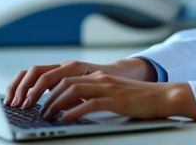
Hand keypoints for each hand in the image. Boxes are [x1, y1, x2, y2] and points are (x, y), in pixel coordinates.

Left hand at [39, 72, 195, 121]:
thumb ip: (90, 96)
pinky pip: (89, 103)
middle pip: (63, 82)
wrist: (160, 96)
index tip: (35, 99)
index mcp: (95, 76)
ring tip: (47, 116)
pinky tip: (65, 119)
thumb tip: (68, 107)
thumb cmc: (135, 99)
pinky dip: (74, 111)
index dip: (46, 87)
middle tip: (36, 110)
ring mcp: (106, 87)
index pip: (63, 77)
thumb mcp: (108, 94)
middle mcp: (98, 78)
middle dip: (45, 96)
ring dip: (56, 104)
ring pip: (72, 90)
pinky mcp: (115, 99)